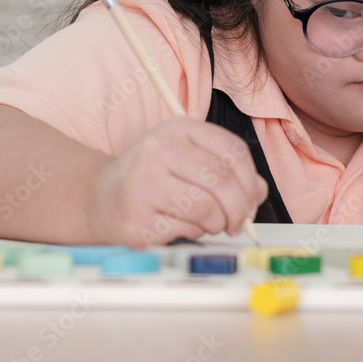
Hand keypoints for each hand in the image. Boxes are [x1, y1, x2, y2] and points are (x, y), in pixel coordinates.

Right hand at [87, 116, 267, 247]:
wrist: (103, 198)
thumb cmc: (155, 179)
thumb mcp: (191, 161)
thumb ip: (228, 172)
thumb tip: (259, 193)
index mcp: (178, 128)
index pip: (233, 150)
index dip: (251, 180)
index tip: (251, 200)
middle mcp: (159, 149)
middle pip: (221, 181)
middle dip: (237, 209)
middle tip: (236, 223)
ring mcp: (144, 182)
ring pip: (206, 208)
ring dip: (215, 223)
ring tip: (206, 222)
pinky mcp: (137, 216)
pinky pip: (185, 230)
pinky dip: (193, 233)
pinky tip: (179, 226)